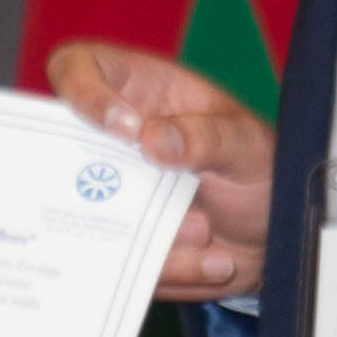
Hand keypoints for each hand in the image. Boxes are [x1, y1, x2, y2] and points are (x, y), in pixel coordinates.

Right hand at [43, 40, 274, 302]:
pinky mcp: (124, 243)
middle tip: (165, 201)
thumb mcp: (247, 145)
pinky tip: (216, 261)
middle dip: (108, 188)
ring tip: (205, 231)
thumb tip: (151, 138)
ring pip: (95, 220)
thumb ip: (206, 137)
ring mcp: (115, 196)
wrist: (277, 234)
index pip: (77, 68)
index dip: (81, 91)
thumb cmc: (261, 167)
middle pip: (59, 153)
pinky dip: (175, 267)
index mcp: (138, 92)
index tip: (122, 128)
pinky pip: (126, 263)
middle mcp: (114, 143)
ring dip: (158, 235)